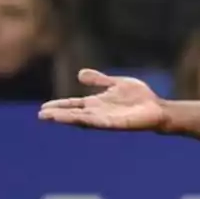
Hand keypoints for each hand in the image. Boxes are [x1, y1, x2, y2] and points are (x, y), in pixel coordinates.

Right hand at [38, 69, 166, 130]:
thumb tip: (79, 74)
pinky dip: (88, 121)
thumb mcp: (116, 83)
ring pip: (83, 119)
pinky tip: (78, 120)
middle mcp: (99, 112)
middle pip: (74, 113)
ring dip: (68, 119)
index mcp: (97, 103)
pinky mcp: (117, 123)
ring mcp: (107, 119)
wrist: (158, 108)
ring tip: (51, 118)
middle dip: (59, 114)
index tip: (43, 107)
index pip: (74, 104)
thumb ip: (100, 80)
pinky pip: (99, 122)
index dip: (59, 106)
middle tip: (41, 115)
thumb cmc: (140, 97)